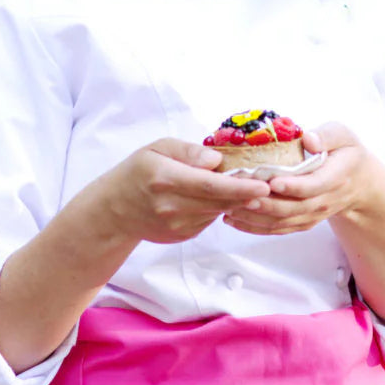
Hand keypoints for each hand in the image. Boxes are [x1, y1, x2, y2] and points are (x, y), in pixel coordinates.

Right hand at [94, 138, 270, 244]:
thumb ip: (187, 151)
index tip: (264, 185)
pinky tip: (216, 196)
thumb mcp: (156, 149)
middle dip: (248, 193)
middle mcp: (172, 205)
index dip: (240, 186)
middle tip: (270, 182)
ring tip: (248, 184)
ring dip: (236, 199)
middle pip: (220, 201)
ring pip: (218, 211)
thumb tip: (216, 159)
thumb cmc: (137, 172)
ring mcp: (178, 225)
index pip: (210, 185)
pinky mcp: (183, 235)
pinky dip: (218, 207)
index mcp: (165, 178)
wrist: (115, 211)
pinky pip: (209, 219)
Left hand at [222, 123, 384, 235]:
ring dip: (255, 217)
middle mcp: (324, 201)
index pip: (314, 185)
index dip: (294, 186)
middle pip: (293, 207)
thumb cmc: (346, 153)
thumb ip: (328, 135)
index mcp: (336, 177)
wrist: (360, 183)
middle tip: (240, 196)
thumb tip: (309, 139)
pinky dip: (256, 227)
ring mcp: (313, 215)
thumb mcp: (344, 136)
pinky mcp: (303, 222)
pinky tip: (234, 220)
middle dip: (266, 204)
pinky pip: (279, 229)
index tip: (273, 181)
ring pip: (283, 221)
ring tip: (229, 208)